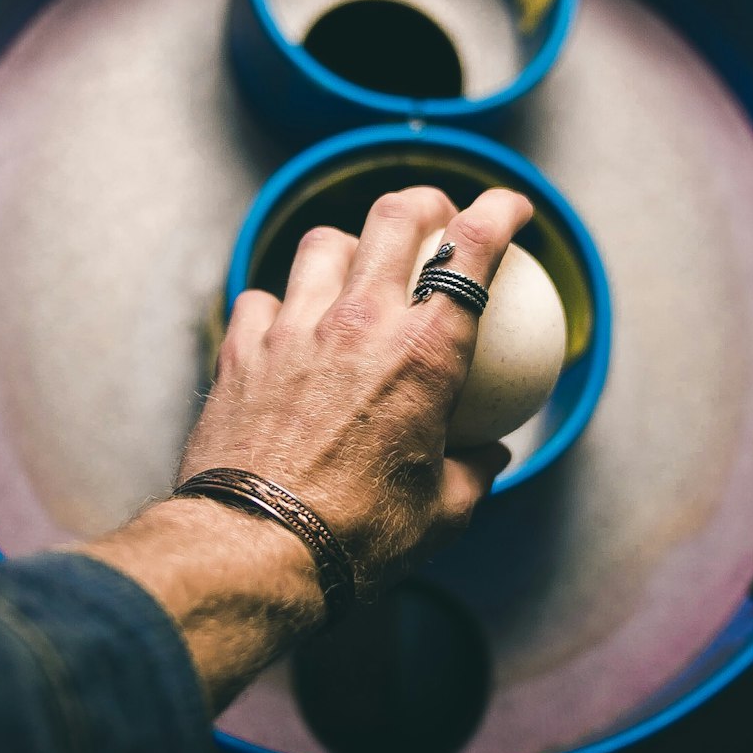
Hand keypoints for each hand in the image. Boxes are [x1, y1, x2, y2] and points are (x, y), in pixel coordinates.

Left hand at [83, 184, 531, 710]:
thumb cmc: (361, 537)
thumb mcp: (444, 512)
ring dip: (349, 244)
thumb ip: (475, 471)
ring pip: (321, 243)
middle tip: (435, 215)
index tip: (512, 207)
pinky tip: (286, 327)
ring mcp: (292, 329)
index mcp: (425, 354)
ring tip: (355, 267)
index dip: (500, 212)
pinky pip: (260, 298)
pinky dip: (280, 304)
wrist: (257, 551)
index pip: (473, 250)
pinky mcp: (240, 350)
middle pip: (394, 216)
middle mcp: (359, 322)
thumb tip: (491, 454)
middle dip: (425, 201)